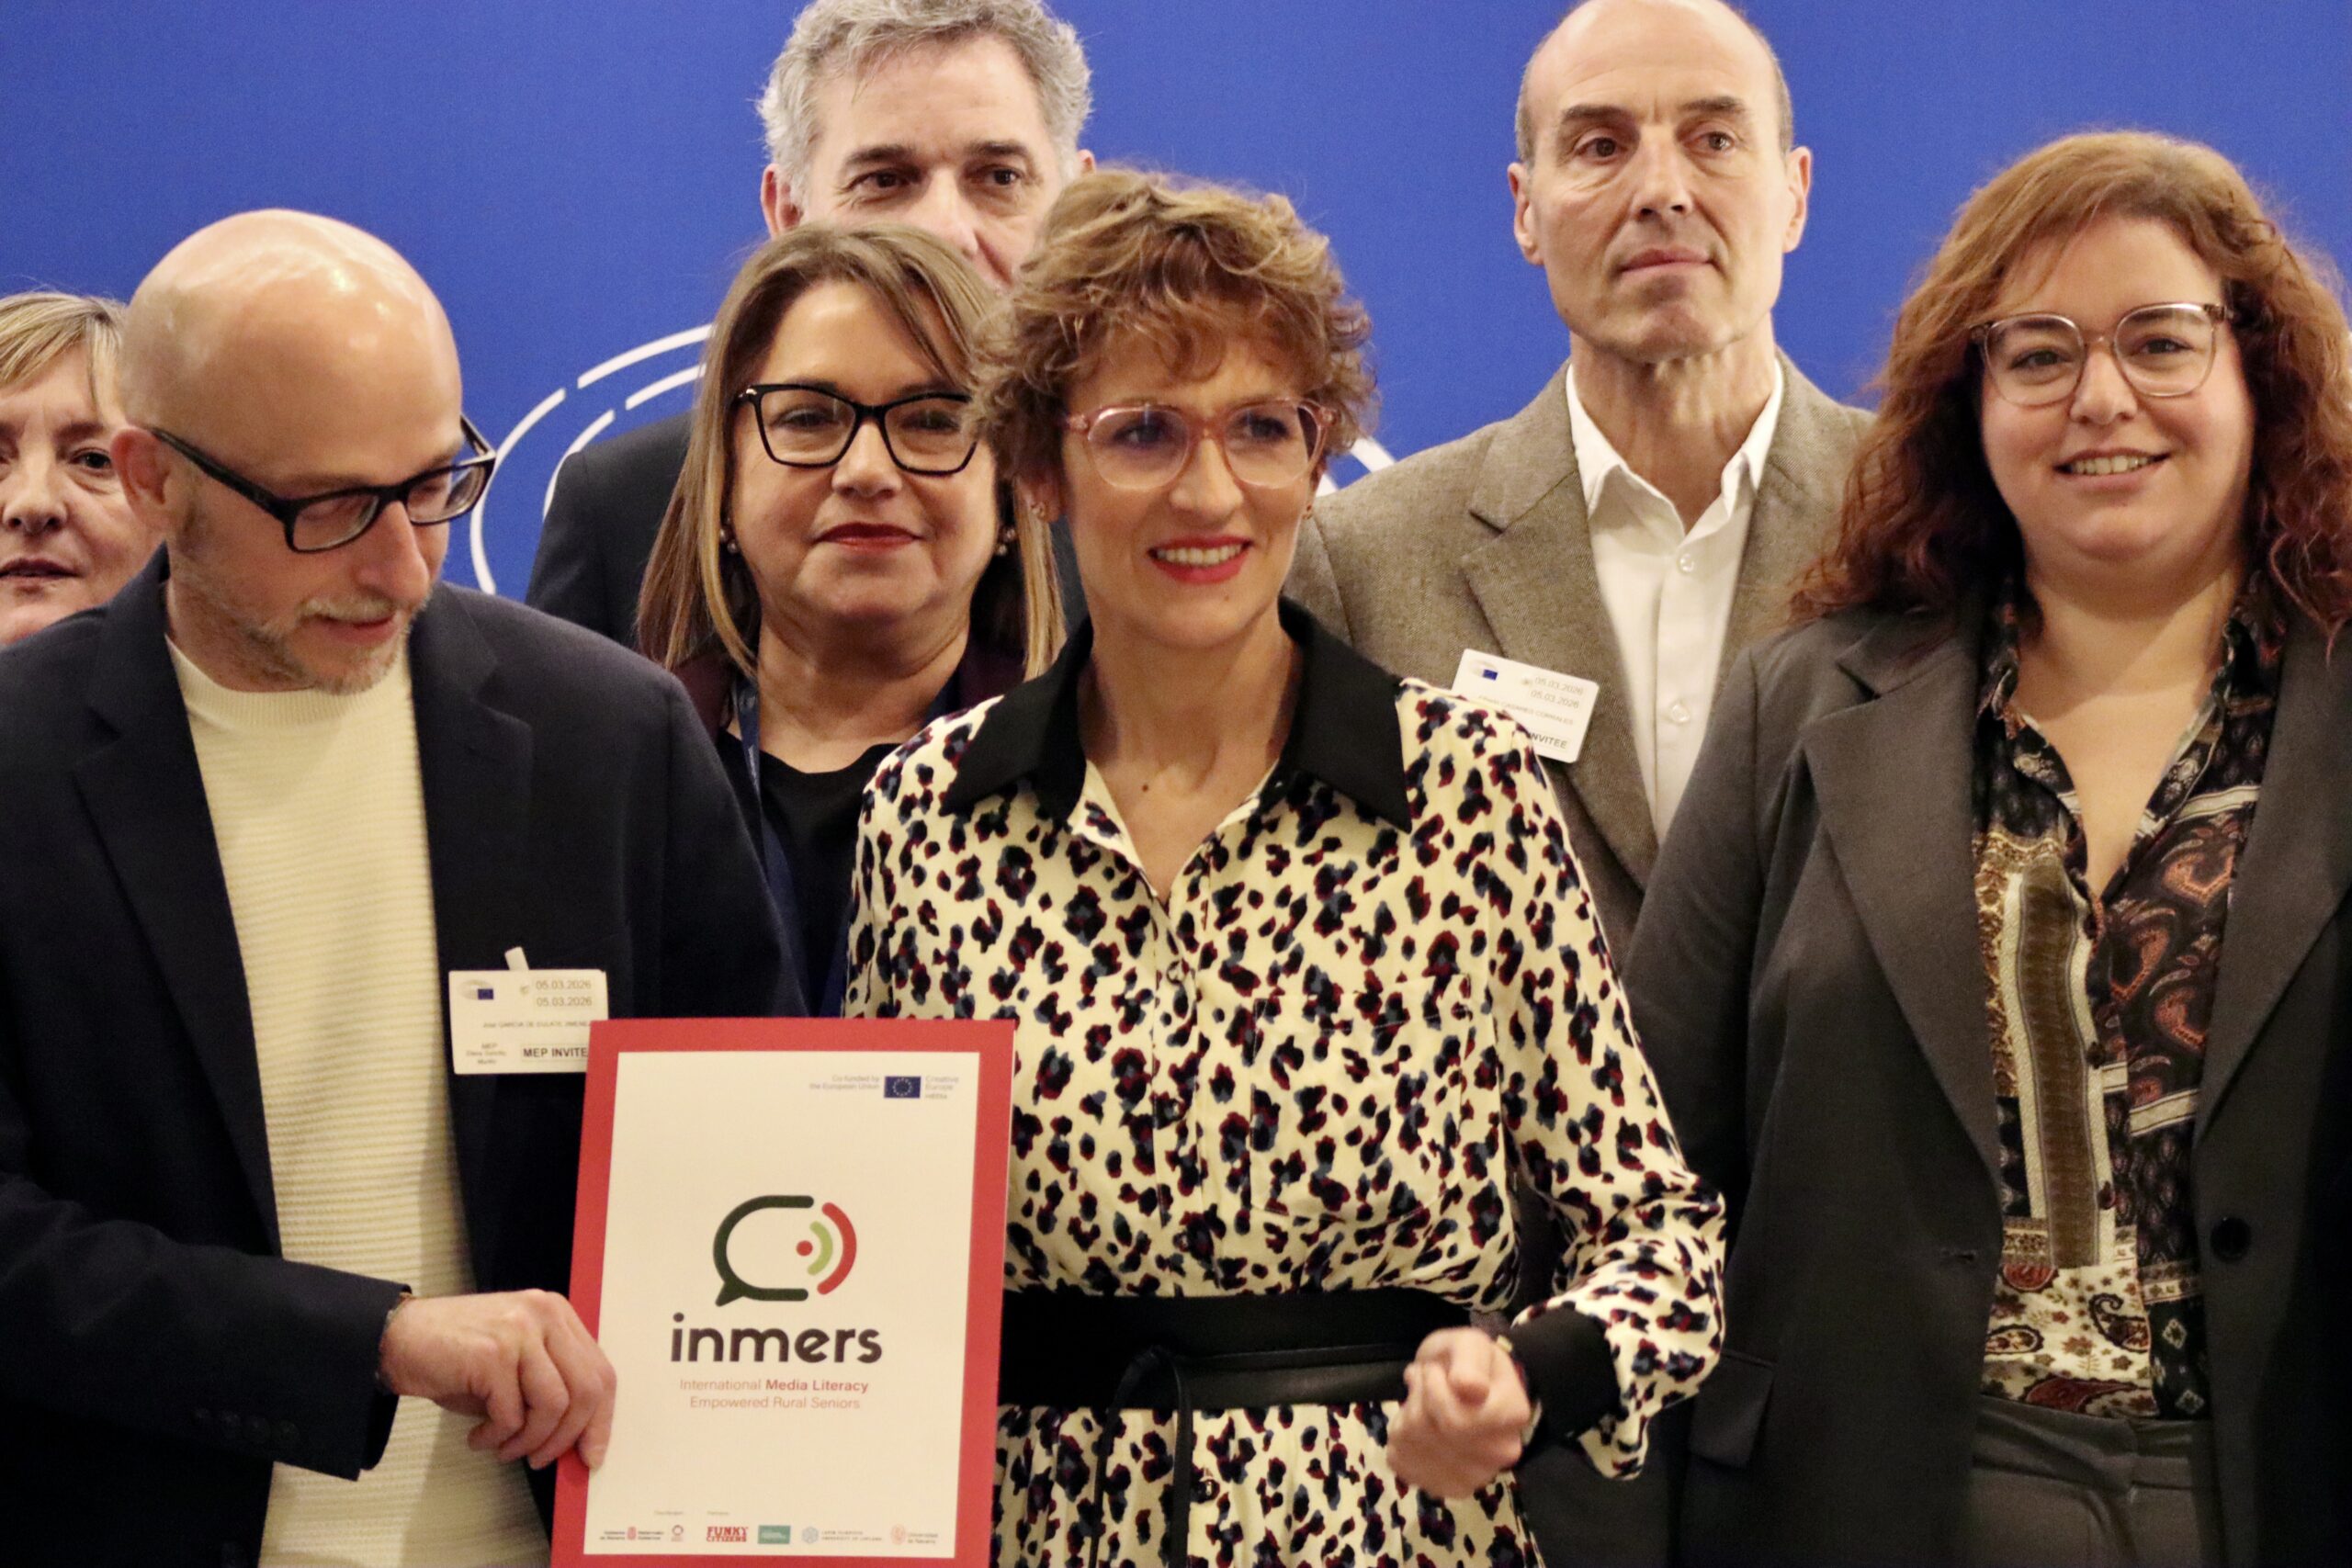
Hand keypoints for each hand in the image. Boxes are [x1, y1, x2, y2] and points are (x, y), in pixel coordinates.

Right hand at [377, 1291, 617, 1469]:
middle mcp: (544, 1315)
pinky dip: (497, 1438)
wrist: (397, 1338)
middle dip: (567, 1437)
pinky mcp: (493, 1354)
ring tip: (505, 1449)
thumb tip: (575, 1439)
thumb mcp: (515, 1362)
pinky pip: (512, 1415)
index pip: (600, 1372)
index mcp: (557, 1314)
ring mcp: (520, 1331)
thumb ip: (548, 1386)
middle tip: (541, 1459)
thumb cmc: (456, 1355)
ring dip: (530, 1441)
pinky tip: (478, 1438)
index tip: (591, 1455)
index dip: (600, 1420)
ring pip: (554, 1405)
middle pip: (586, 1390)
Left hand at [1384, 1327, 1531, 1497]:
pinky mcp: (1443, 1487)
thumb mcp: (1469, 1344)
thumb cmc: (1465, 1362)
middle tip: (1425, 1381)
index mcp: (1513, 1415)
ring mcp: (1473, 1477)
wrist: (1458, 1384)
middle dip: (1418, 1399)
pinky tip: (1414, 1425)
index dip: (1434, 1389)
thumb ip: (1469, 1361)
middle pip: (1433, 1433)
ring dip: (1406, 1415)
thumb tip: (1470, 1389)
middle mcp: (1500, 1454)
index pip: (1456, 1420)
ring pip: (1413, 1446)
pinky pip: (1399, 1462)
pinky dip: (1398, 1437)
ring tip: (1420, 1399)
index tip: (1436, 1371)